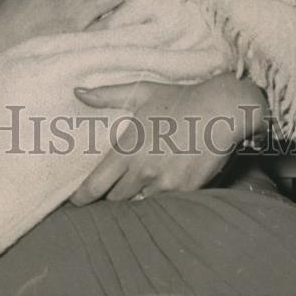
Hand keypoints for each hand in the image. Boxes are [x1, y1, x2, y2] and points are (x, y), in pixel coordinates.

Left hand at [69, 73, 268, 204]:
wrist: (220, 111)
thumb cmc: (178, 99)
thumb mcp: (141, 92)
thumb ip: (106, 95)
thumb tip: (78, 92)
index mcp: (128, 149)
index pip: (96, 184)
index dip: (82, 196)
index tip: (75, 201)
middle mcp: (144, 171)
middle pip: (115, 198)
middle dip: (110, 195)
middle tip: (107, 191)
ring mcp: (165, 184)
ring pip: (139, 202)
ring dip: (134, 196)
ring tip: (134, 187)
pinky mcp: (185, 191)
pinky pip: (164, 202)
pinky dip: (158, 195)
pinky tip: (159, 183)